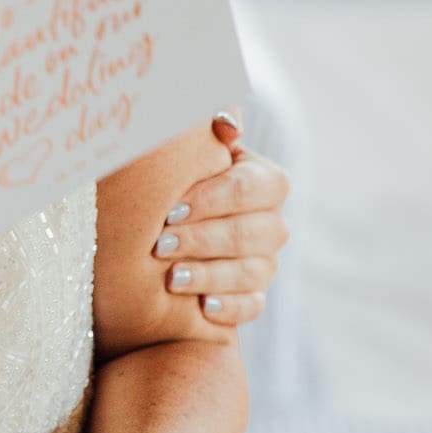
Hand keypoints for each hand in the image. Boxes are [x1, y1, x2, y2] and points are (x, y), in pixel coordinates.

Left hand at [154, 115, 289, 327]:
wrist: (164, 221)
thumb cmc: (176, 176)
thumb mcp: (189, 149)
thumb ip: (204, 130)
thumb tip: (224, 124)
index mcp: (263, 180)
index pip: (254, 188)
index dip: (214, 199)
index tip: (171, 208)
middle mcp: (271, 222)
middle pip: (253, 233)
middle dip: (204, 239)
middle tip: (161, 243)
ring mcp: (265, 262)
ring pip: (252, 272)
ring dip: (209, 275)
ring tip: (171, 278)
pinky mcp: (253, 295)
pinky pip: (252, 306)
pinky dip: (230, 308)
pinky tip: (204, 307)